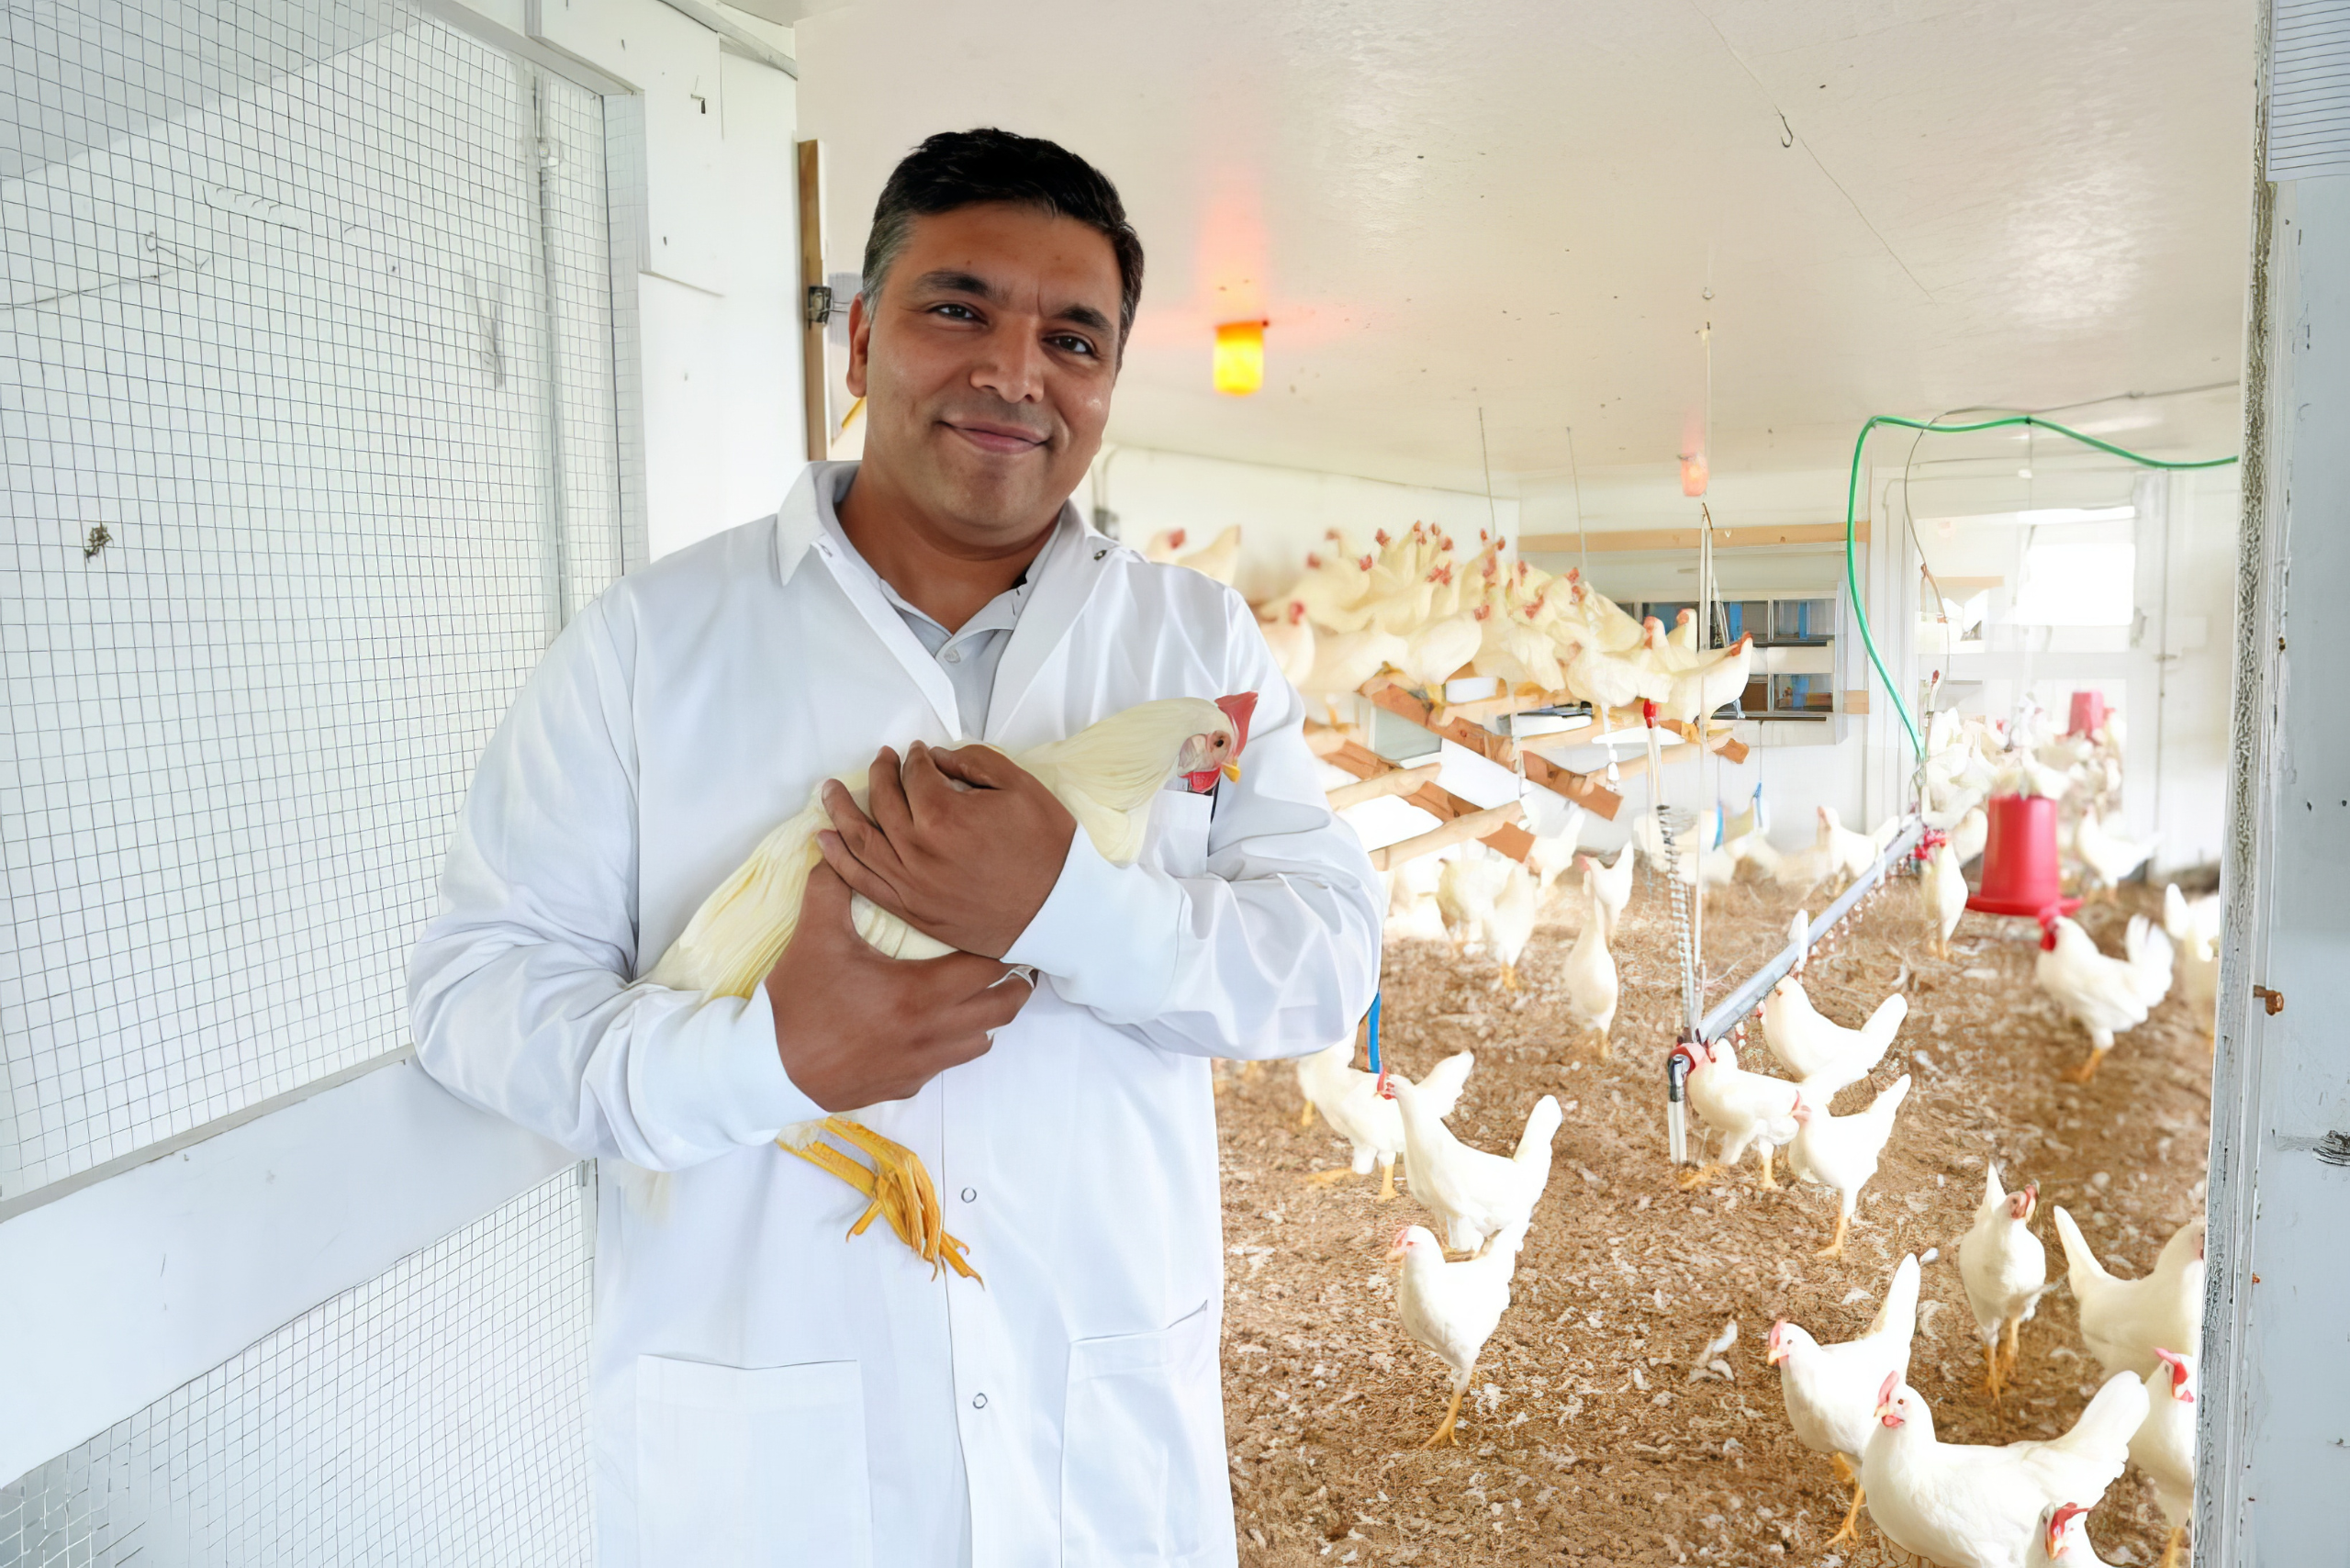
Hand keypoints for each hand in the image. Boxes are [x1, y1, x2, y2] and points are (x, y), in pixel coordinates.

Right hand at [765, 860, 1032, 1111]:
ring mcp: (923, 1064)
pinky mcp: (907, 1085)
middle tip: (1011, 962)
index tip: (1002, 931)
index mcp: (919, 992)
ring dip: (987, 1016)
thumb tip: (836, 846)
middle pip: (1003, 1008)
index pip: (990, 967)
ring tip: (976, 992)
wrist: (768, 1069)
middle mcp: (932, 1033)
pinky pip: (948, 1062)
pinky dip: (953, 1043)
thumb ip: (832, 886)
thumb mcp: (815, 936)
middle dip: (1014, 984)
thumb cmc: (798, 1002)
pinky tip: (933, 1024)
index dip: (1003, 948)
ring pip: (982, 1041)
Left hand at [816, 742, 1076, 959]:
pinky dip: (839, 859)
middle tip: (880, 759)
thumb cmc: (1046, 848)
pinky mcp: (912, 910)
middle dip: (879, 774)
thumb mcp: (1020, 787)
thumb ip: (973, 762)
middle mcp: (918, 850)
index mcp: (943, 815)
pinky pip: (862, 882)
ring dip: (840, 811)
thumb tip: (937, 759)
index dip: (915, 759)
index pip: (915, 776)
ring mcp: (911, 884)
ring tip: (828, 791)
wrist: (1058, 910)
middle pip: (882, 802)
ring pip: (860, 841)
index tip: (917, 753)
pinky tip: (825, 841)